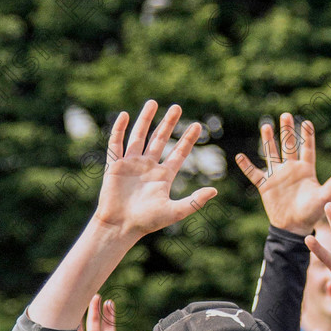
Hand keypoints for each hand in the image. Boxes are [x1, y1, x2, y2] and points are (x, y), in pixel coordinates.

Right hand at [67, 294, 144, 330]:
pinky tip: (66, 318)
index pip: (109, 326)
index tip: (110, 302)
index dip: (109, 314)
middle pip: (93, 323)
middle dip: (94, 309)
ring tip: (80, 300)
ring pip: (80, 329)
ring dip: (80, 316)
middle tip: (96, 294)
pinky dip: (67, 330)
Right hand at [93, 100, 217, 238]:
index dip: (188, 139)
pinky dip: (119, 130)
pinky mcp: (115, 166)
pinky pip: (116, 144)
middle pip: (160, 139)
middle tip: (177, 107)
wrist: (120, 227)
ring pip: (139, 136)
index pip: (179, 153)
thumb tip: (215, 191)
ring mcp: (132, 164)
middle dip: (169, 123)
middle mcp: (149, 166)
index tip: (197, 125)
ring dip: (146, 119)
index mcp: (164, 175)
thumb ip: (194, 201)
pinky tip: (124, 115)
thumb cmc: (147, 222)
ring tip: (153, 102)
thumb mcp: (175, 211)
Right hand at [236, 113, 330, 234]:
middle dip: (287, 131)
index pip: (307, 149)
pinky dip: (247, 166)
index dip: (307, 136)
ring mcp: (277, 176)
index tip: (306, 122)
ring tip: (266, 125)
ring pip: (271, 154)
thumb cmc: (312, 212)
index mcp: (306, 170)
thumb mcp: (325, 196)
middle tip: (286, 115)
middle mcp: (291, 169)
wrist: (294, 227)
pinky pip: (254, 174)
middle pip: (288, 146)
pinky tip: (240, 156)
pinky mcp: (265, 186)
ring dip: (268, 141)